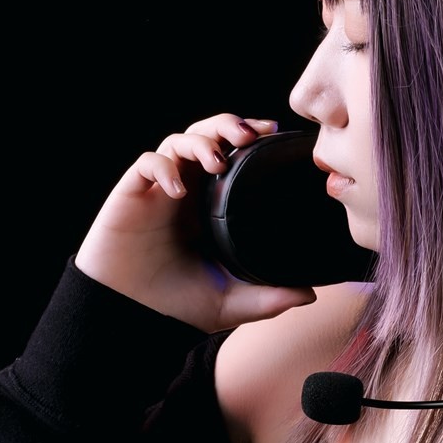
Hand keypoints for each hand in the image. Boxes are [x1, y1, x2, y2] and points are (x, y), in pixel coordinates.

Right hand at [76, 113, 316, 331]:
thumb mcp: (234, 303)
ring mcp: (160, 191)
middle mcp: (188, 190)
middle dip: (226, 125)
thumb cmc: (178, 304)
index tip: (273, 132)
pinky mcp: (131, 197)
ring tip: (217, 159)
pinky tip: (179, 189)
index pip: (233, 154)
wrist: (132, 317)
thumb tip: (311, 293)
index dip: (250, 136)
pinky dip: (163, 168)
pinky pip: (146, 165)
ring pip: (178, 141)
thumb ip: (271, 297)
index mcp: (213, 203)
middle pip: (206, 135)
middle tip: (248, 135)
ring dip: (200, 141)